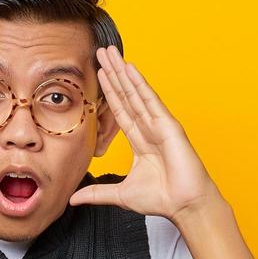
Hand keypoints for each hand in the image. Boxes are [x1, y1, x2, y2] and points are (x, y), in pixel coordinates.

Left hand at [68, 46, 223, 224]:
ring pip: (136, 93)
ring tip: (111, 53)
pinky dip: (139, 84)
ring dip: (122, 72)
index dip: (108, 91)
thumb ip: (97, 193)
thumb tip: (73, 199)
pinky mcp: (168, 126)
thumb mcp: (120, 195)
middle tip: (101, 51)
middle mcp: (149, 129)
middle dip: (113, 74)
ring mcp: (159, 125)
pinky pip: (150, 100)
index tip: (98, 73)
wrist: (184, 206)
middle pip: (126, 95)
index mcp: (140, 141)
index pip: (120, 110)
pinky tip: (130, 68)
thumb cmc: (161, 199)